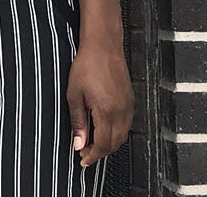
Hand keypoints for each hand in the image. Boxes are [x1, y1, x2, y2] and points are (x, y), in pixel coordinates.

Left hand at [67, 42, 132, 167]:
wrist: (103, 46)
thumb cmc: (86, 66)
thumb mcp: (74, 94)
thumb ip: (78, 122)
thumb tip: (78, 144)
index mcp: (106, 111)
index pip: (103, 144)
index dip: (93, 155)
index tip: (83, 160)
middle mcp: (121, 111)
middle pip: (115, 143)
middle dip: (101, 153)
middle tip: (86, 155)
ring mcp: (128, 106)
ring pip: (123, 135)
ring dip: (110, 144)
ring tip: (94, 145)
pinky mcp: (131, 100)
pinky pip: (127, 124)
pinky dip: (117, 133)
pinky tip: (105, 130)